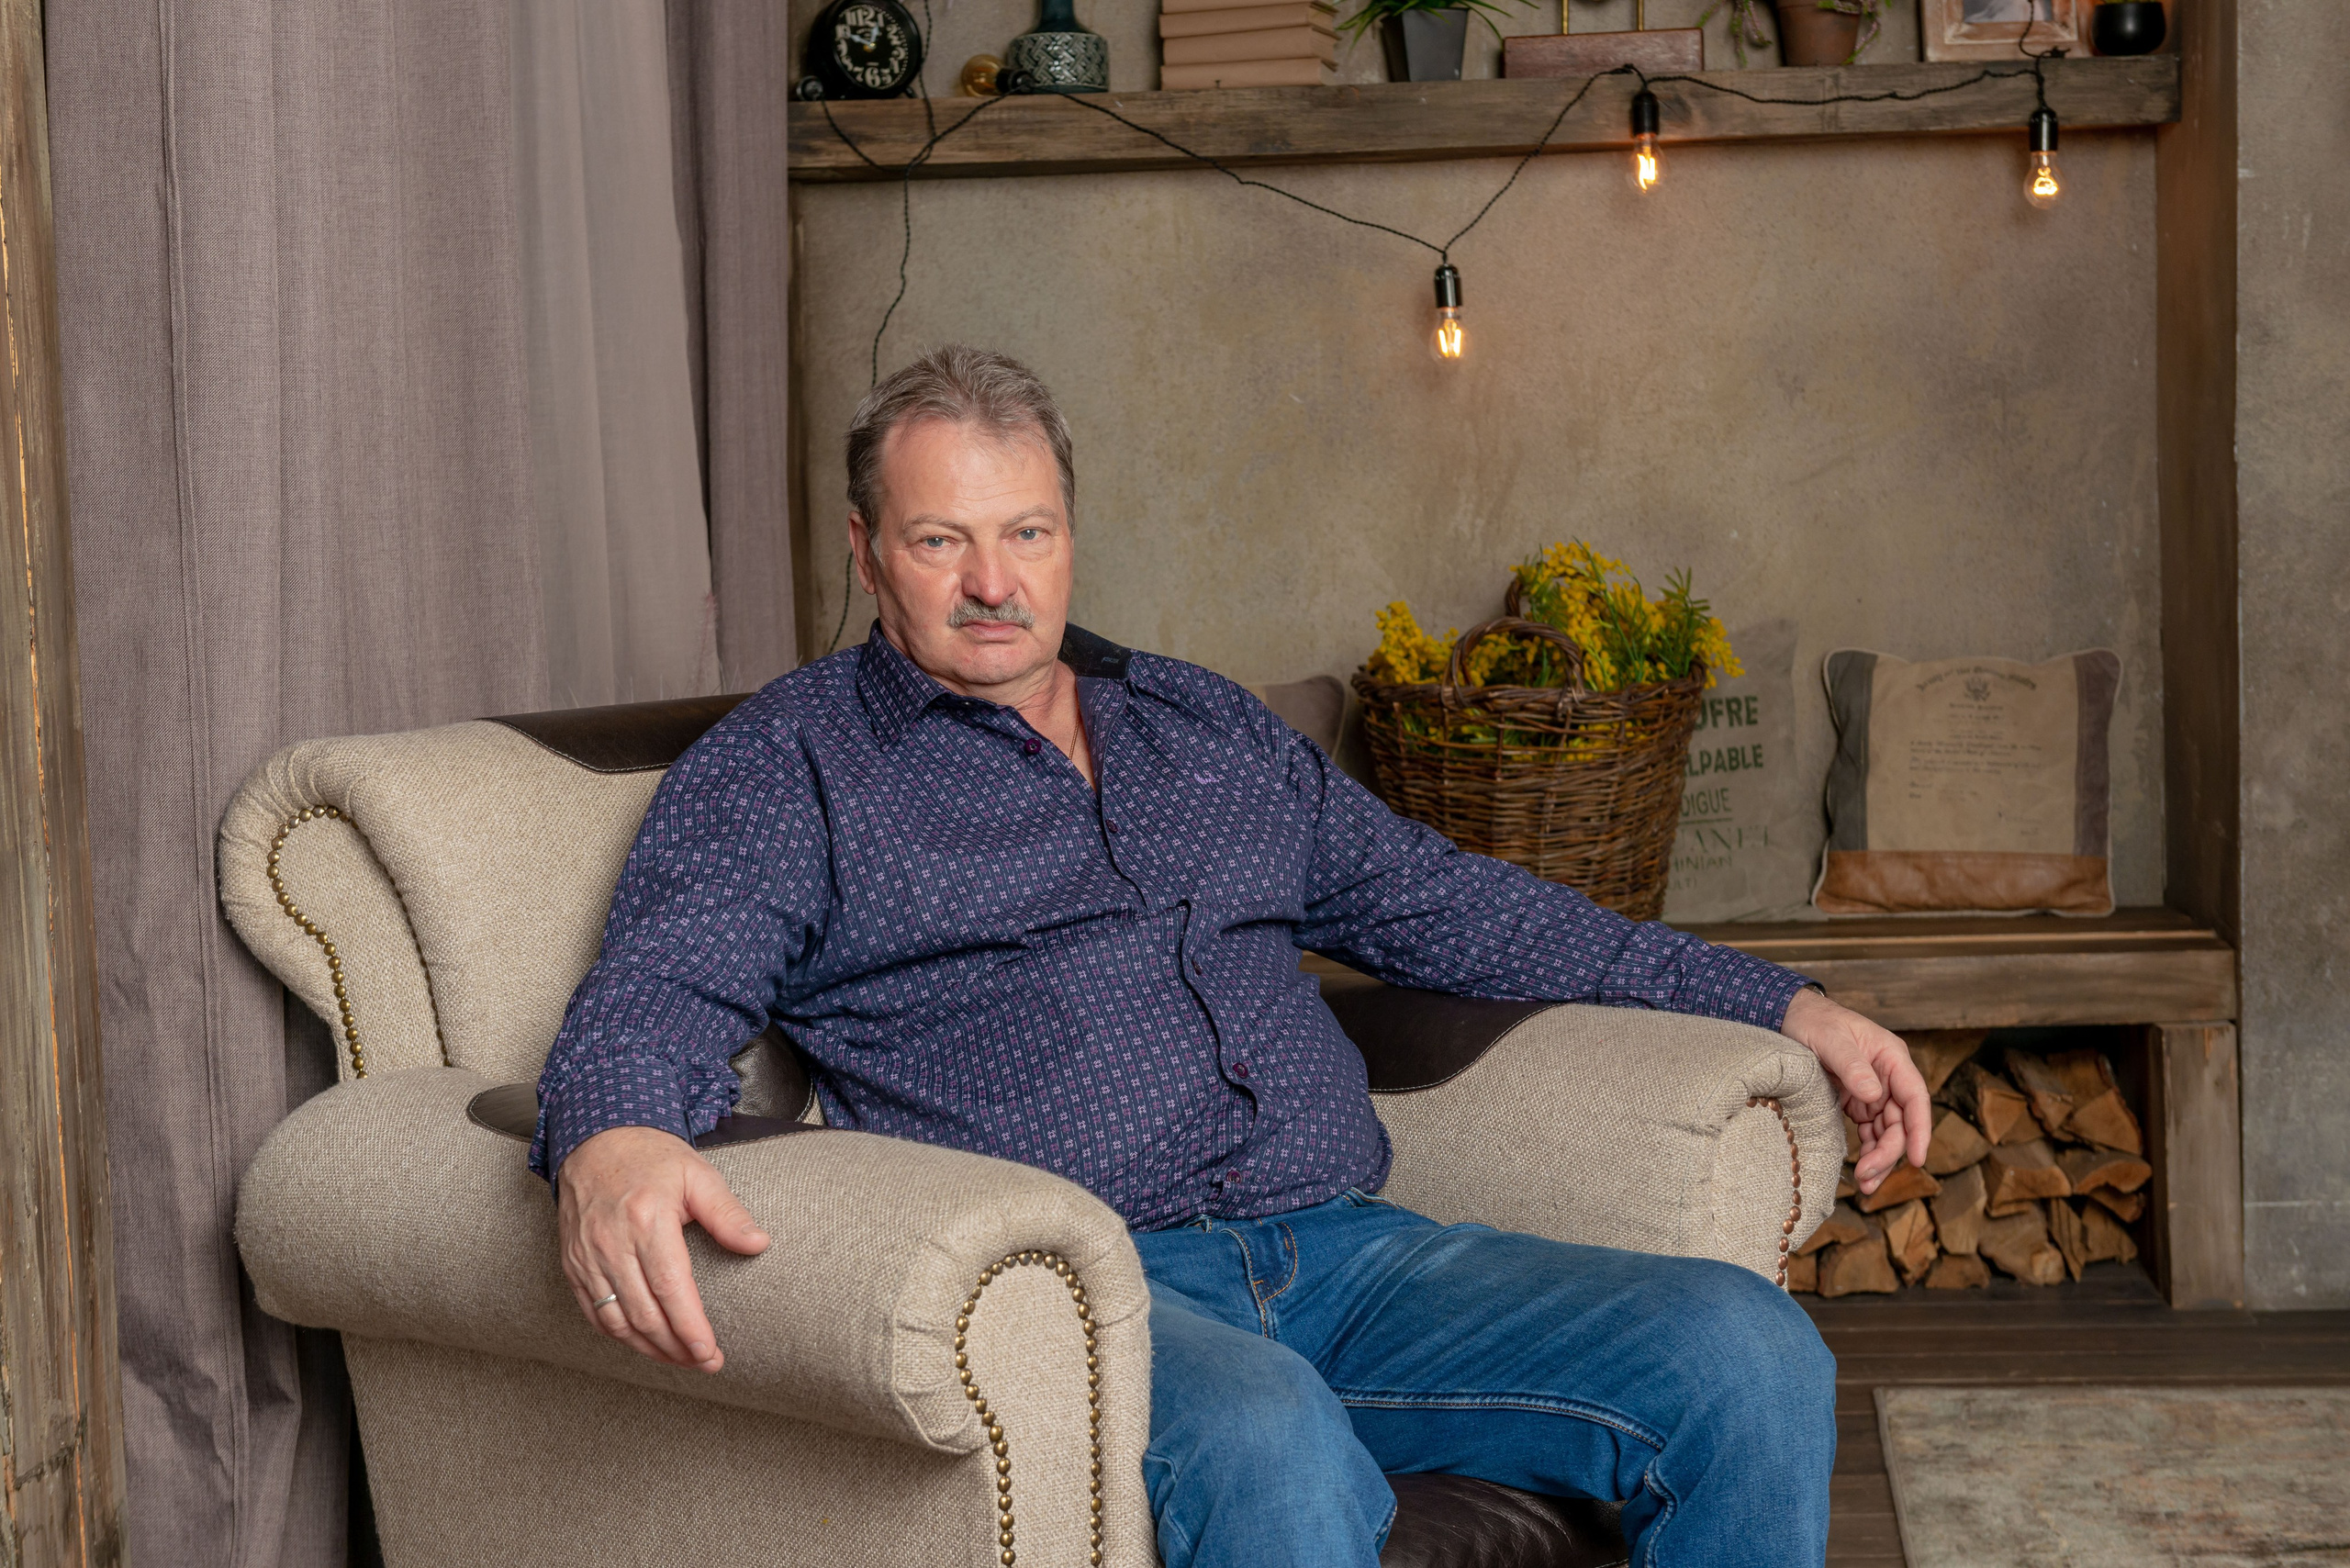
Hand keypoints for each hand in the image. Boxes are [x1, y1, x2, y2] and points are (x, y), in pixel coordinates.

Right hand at [557, 1126, 769, 1370]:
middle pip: (644, 1312)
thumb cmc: (652, 1158)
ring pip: (616, 1320)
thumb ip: (728, 1213)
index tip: (709, 1352)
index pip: (670, 1287)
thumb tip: (759, 1244)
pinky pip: (593, 1312)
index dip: (690, 1327)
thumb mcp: (698, 1175)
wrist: (595, 1140)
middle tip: (705, 1363)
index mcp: (647, 1219)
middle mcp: (611, 1242)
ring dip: (649, 1348)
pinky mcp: (573, 1263)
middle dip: (676, 1347)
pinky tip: (643, 1343)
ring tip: (680, 1359)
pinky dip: (619, 1335)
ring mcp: (586, 1256)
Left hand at [1778, 988, 1931, 1195]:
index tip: (1918, 1159)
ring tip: (1865, 1184)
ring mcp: (1874, 1091)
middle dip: (1889, 1153)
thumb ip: (1852, 1066)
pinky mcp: (1857, 1101)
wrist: (1790, 1017)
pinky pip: (1870, 1131)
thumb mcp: (1831, 1039)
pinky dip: (1868, 1151)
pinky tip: (1861, 1170)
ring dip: (1879, 1159)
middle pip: (1901, 1122)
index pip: (1915, 1098)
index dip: (1920, 1130)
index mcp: (1891, 1058)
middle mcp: (1888, 1077)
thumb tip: (1874, 1094)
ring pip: (1887, 1132)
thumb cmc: (1814, 1021)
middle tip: (1867, 1176)